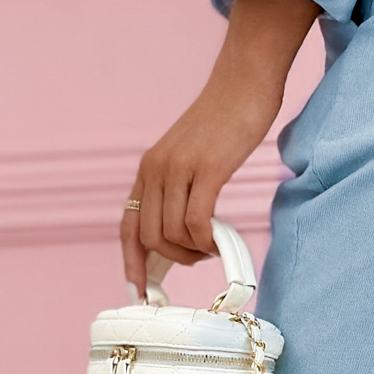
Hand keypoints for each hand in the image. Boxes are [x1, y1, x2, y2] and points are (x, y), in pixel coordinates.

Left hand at [121, 0, 319, 296]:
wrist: (244, 84)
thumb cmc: (225, 123)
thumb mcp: (191, 157)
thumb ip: (179, 189)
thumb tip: (180, 230)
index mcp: (149, 169)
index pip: (129, 226)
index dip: (130, 262)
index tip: (137, 290)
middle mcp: (156, 170)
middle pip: (150, 237)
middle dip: (174, 261)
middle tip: (200, 257)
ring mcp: (180, 169)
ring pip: (174, 234)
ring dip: (195, 251)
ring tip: (214, 245)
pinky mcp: (209, 168)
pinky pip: (198, 221)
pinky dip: (208, 241)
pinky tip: (220, 241)